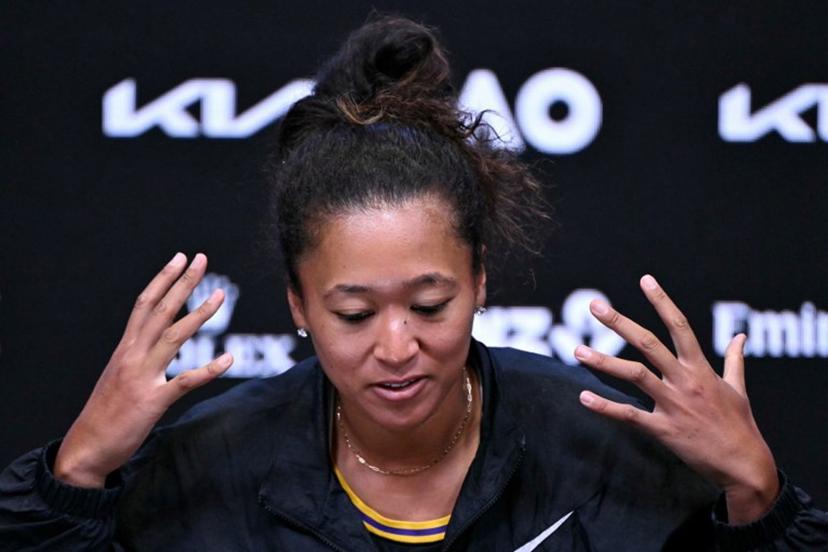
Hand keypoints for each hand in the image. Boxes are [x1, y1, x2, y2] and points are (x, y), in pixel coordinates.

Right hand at [54, 253, 233, 487]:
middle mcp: (132, 356)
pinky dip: (208, 370)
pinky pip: (185, 382)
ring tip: (220, 295)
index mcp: (124, 349)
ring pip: (174, 337)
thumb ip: (136, 356)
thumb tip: (153, 341)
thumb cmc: (105, 413)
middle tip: (201, 258)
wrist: (85, 449)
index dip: (163, 279)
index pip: (144, 304)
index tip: (180, 258)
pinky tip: (228, 359)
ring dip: (199, 314)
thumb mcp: (118, 376)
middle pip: (161, 311)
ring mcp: (142, 377)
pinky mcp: (153, 402)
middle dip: (182, 283)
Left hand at [574, 275, 778, 523]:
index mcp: (701, 368)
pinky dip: (605, 407)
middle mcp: (685, 381)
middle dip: (620, 322)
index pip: (679, 326)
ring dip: (604, 361)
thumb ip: (734, 360)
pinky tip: (584, 397)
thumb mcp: (739, 389)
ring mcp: (673, 405)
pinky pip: (629, 415)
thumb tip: (740, 336)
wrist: (744, 466)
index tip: (645, 280)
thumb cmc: (740, 425)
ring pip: (635, 375)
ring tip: (578, 350)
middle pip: (648, 343)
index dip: (662, 301)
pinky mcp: (664, 429)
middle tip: (594, 306)